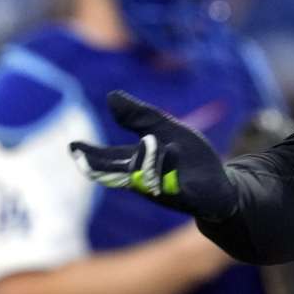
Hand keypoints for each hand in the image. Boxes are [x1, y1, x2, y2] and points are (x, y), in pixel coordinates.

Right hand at [69, 91, 238, 219]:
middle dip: (101, 166)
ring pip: (145, 179)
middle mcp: (144, 179)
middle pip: (119, 174)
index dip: (90, 154)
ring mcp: (163, 190)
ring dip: (144, 161)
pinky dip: (170, 168)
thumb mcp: (165, 129)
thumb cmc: (188, 157)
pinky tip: (172, 148)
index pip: (108, 159)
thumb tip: (111, 96)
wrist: (220, 182)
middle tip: (84, 156)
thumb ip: (139, 116)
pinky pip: (173, 186)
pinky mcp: (185, 197)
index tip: (73, 146)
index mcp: (137, 163)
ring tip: (148, 141)